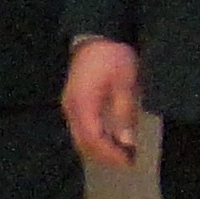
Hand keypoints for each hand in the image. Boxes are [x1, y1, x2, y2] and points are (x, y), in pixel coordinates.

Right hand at [65, 37, 145, 170]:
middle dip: (105, 156)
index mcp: (84, 105)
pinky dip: (94, 139)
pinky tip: (110, 139)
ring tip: (121, 153)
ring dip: (99, 149)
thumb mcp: (126, 84)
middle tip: (128, 161)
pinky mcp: (72, 104)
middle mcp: (71, 110)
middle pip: (84, 143)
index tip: (131, 161)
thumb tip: (127, 142)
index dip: (111, 154)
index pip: (94, 139)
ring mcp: (69, 107)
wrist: (96, 37)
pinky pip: (80, 130)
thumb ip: (124, 114)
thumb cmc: (113, 58)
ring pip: (80, 138)